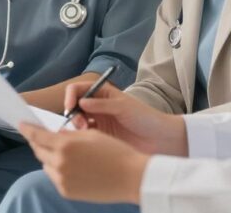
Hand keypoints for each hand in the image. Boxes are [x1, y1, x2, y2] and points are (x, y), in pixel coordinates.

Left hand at [20, 124, 147, 203]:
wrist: (131, 178)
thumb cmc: (115, 152)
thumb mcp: (91, 135)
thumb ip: (69, 134)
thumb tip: (55, 135)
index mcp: (65, 145)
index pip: (37, 136)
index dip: (27, 129)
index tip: (21, 124)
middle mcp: (60, 162)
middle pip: (38, 150)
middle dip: (39, 143)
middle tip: (43, 138)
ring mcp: (62, 179)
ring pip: (45, 164)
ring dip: (50, 157)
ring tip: (65, 154)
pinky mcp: (66, 191)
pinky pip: (55, 177)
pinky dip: (58, 171)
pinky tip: (72, 167)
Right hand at [64, 81, 187, 156]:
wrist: (159, 139)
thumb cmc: (145, 118)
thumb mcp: (123, 107)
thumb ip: (101, 104)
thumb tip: (80, 102)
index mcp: (103, 93)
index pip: (78, 90)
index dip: (71, 97)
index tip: (71, 107)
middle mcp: (98, 106)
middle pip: (74, 106)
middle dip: (73, 113)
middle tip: (80, 124)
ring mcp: (99, 121)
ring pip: (78, 121)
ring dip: (77, 126)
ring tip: (86, 132)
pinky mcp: (100, 137)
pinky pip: (84, 135)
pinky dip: (82, 137)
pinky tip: (88, 141)